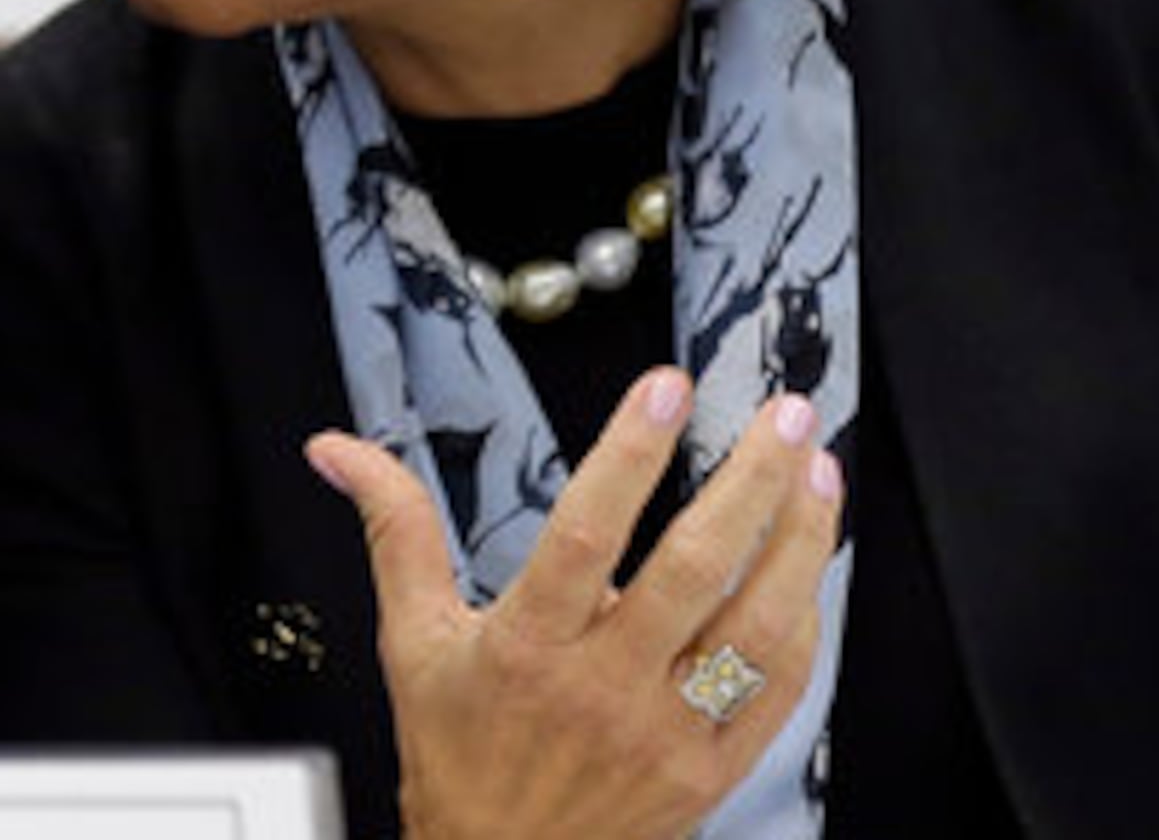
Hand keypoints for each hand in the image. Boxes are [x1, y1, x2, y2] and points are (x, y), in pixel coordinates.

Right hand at [305, 369, 842, 839]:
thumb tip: (340, 450)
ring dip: (798, 540)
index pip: (585, 533)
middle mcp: (602, 689)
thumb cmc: (458, 757)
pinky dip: (802, 621)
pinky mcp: (710, 769)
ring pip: (755, 626)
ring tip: (818, 470)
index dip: (630, 453)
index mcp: (527, 647)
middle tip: (785, 414)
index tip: (666, 388)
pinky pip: (777, 688)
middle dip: (751, 480)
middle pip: (693, 570)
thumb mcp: (412, 640)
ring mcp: (666, 733)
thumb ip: (396, 530)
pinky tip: (807, 567)